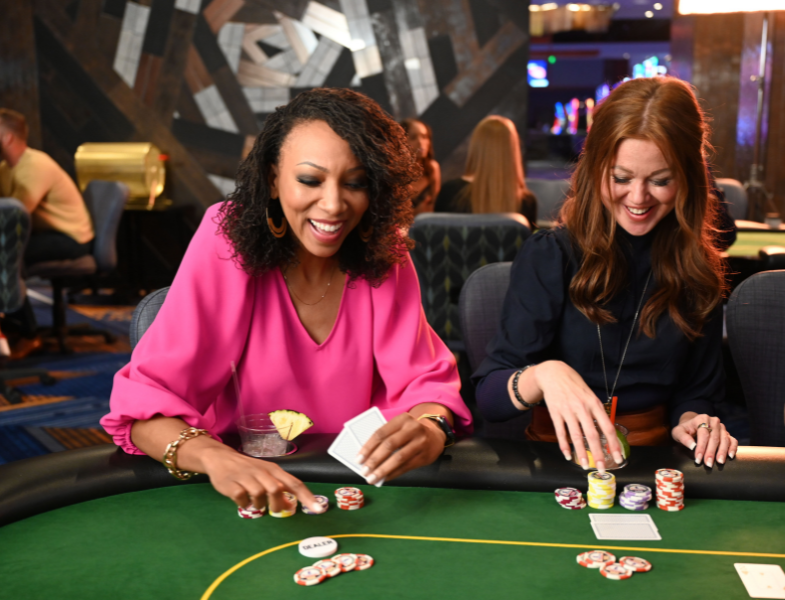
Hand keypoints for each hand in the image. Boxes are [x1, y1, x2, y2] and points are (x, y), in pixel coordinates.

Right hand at [200, 446, 323, 513]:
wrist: (220, 458)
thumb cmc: (248, 469)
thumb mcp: (266, 474)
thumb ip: (279, 489)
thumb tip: (290, 506)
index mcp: (274, 469)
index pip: (294, 483)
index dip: (307, 497)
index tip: (319, 509)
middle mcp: (262, 471)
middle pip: (276, 489)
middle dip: (277, 504)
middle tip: (273, 510)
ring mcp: (246, 477)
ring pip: (259, 494)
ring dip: (258, 504)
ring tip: (254, 503)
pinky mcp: (231, 484)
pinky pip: (241, 498)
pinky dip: (243, 503)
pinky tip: (242, 500)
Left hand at [356, 413, 445, 484]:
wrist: (435, 435)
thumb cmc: (410, 432)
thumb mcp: (400, 427)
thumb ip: (387, 437)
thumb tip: (368, 457)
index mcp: (402, 419)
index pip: (381, 433)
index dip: (368, 447)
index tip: (358, 459)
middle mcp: (413, 428)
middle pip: (389, 445)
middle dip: (374, 460)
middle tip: (364, 471)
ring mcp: (421, 442)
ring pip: (398, 458)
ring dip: (383, 470)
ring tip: (372, 478)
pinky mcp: (425, 455)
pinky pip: (406, 466)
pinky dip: (394, 473)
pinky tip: (385, 478)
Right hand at [532, 361, 622, 471]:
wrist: (554, 373)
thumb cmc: (575, 385)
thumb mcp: (590, 395)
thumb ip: (597, 412)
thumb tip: (607, 431)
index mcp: (594, 404)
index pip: (607, 427)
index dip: (614, 444)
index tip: (619, 457)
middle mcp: (582, 408)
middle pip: (592, 435)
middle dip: (598, 454)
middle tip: (602, 468)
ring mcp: (568, 411)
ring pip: (575, 436)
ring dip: (581, 453)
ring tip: (585, 465)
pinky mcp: (555, 413)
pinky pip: (560, 432)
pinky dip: (564, 445)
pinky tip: (568, 454)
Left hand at [672, 413, 737, 466]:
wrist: (692, 425)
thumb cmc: (685, 430)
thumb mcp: (678, 432)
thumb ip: (683, 438)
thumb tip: (692, 446)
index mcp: (701, 419)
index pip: (703, 434)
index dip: (701, 447)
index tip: (698, 459)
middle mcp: (713, 422)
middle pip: (714, 438)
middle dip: (711, 452)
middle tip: (708, 464)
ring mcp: (722, 427)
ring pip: (724, 439)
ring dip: (722, 452)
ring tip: (720, 462)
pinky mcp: (727, 433)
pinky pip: (732, 440)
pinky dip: (733, 448)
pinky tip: (730, 456)